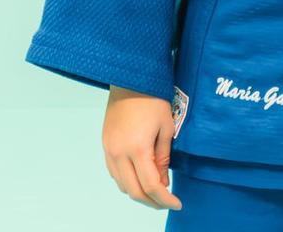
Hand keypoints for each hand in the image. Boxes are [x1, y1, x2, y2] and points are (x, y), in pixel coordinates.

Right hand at [102, 86, 181, 210]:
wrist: (130, 77)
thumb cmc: (153, 98)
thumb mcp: (166, 127)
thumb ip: (163, 158)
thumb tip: (162, 182)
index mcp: (137, 149)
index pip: (151, 186)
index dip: (164, 199)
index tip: (177, 203)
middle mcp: (119, 154)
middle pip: (134, 191)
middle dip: (152, 201)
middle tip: (167, 201)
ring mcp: (109, 150)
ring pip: (122, 185)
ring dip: (138, 192)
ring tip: (155, 189)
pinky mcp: (105, 145)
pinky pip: (114, 173)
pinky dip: (127, 181)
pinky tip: (139, 176)